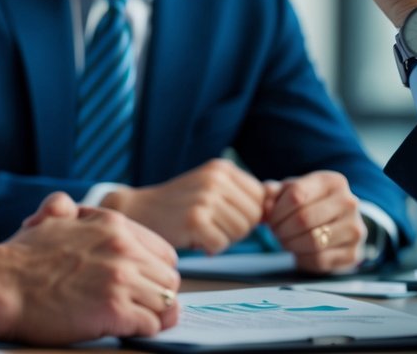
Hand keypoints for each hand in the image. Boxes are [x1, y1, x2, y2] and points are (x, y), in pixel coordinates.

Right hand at [0, 192, 179, 343]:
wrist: (2, 285)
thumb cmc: (22, 258)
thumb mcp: (49, 218)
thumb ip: (65, 206)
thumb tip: (65, 204)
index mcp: (114, 224)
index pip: (164, 252)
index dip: (157, 272)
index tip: (147, 284)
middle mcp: (123, 248)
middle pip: (169, 278)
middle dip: (160, 295)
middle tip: (145, 307)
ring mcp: (121, 279)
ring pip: (166, 302)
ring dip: (154, 315)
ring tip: (136, 319)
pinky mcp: (114, 310)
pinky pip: (151, 325)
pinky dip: (143, 331)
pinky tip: (126, 329)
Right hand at [102, 158, 265, 253]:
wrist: (139, 210)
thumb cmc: (180, 204)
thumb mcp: (211, 187)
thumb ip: (242, 194)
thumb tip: (277, 202)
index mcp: (222, 168)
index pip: (260, 198)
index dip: (247, 215)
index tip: (225, 216)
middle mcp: (216, 179)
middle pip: (253, 218)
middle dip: (236, 229)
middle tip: (210, 224)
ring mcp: (205, 199)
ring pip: (239, 234)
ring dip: (222, 239)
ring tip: (201, 229)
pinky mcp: (194, 220)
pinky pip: (221, 245)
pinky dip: (209, 248)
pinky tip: (194, 238)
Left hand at [264, 171, 365, 273]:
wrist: (341, 224)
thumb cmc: (311, 204)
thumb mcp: (293, 191)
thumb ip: (274, 191)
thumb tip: (265, 197)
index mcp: (333, 182)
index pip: (297, 194)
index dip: (277, 210)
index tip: (270, 217)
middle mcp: (349, 203)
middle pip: (304, 219)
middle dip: (282, 229)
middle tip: (275, 232)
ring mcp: (354, 229)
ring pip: (313, 241)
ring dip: (290, 244)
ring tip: (285, 241)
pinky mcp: (352, 254)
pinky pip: (319, 260)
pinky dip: (302, 258)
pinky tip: (298, 252)